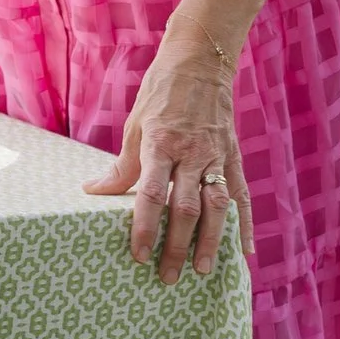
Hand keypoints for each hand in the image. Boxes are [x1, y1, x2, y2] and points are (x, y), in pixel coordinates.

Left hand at [83, 30, 248, 279]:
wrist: (201, 60)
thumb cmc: (160, 93)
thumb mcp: (135, 125)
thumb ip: (121, 165)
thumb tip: (93, 191)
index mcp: (161, 144)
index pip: (151, 193)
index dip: (144, 226)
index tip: (138, 254)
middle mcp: (191, 152)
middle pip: (185, 207)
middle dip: (176, 245)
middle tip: (168, 277)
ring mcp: (217, 155)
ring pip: (216, 206)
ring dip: (210, 241)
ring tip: (203, 270)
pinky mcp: (234, 156)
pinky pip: (241, 194)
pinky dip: (245, 224)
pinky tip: (245, 251)